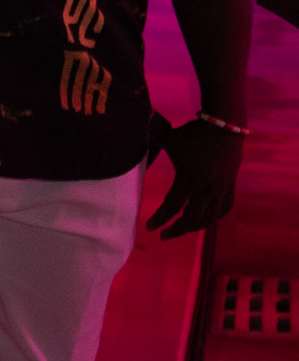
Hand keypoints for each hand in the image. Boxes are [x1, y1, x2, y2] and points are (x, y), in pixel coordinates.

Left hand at [146, 117, 244, 239]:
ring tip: (181, 229)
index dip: (160, 219)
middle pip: (192, 219)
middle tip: (163, 235)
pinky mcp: (230, 186)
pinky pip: (224, 207)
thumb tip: (129, 141)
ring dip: (195, 226)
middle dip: (177, 230)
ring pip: (210, 217)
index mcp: (189, 179)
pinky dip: (215, 216)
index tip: (149, 227)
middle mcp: (206, 189)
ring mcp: (221, 189)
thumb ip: (150, 143)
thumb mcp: (169, 138)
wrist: (224, 126)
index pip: (172, 206)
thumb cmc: (193, 133)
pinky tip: (207, 218)